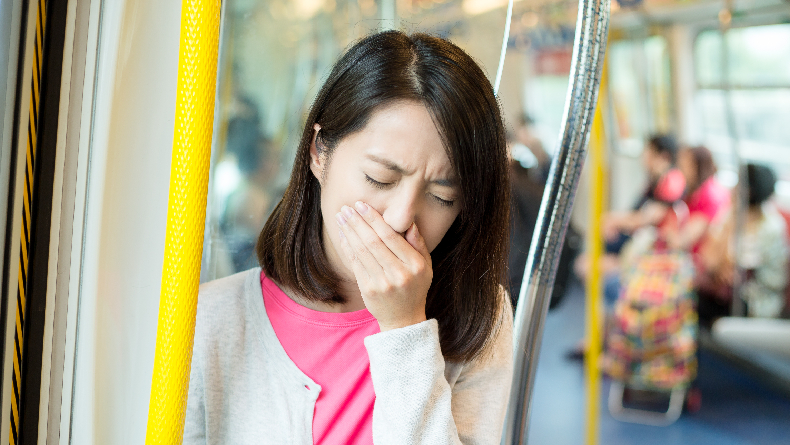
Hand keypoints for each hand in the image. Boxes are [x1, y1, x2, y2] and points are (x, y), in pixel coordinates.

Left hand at [335, 201, 430, 330]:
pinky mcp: (368, 290)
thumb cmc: (415, 287)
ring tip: (341, 217)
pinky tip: (343, 235)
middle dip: (357, 222)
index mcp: (415, 265)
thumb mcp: (426, 265)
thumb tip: (407, 221)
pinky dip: (347, 247)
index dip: (373, 219)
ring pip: (361, 252)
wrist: (404, 319)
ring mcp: (382, 283)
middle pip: (373, 242)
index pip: (390, 236)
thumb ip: (418, 242)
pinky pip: (355, 264)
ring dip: (349, 232)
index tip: (362, 205)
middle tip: (346, 208)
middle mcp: (399, 274)